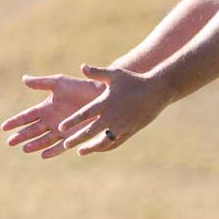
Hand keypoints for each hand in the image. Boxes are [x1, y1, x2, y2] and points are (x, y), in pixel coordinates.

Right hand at [0, 73, 104, 159]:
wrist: (99, 95)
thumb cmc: (80, 87)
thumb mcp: (59, 83)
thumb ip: (41, 83)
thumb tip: (24, 78)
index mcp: (46, 108)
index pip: (27, 116)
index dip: (15, 122)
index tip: (3, 127)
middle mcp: (52, 120)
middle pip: (32, 130)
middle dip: (21, 136)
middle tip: (9, 142)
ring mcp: (61, 130)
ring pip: (44, 140)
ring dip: (34, 144)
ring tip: (24, 149)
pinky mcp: (73, 136)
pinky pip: (61, 146)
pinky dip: (53, 151)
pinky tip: (43, 155)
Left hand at [56, 64, 172, 155]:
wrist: (157, 91)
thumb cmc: (134, 80)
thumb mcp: (115, 74)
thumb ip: (97, 73)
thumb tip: (82, 67)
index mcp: (106, 102)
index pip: (85, 114)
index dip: (73, 121)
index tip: (61, 127)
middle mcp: (113, 116)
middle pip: (91, 131)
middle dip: (77, 138)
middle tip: (65, 144)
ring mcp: (122, 125)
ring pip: (103, 141)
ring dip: (91, 147)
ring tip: (80, 151)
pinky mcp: (130, 131)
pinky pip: (116, 142)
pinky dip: (105, 147)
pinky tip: (97, 149)